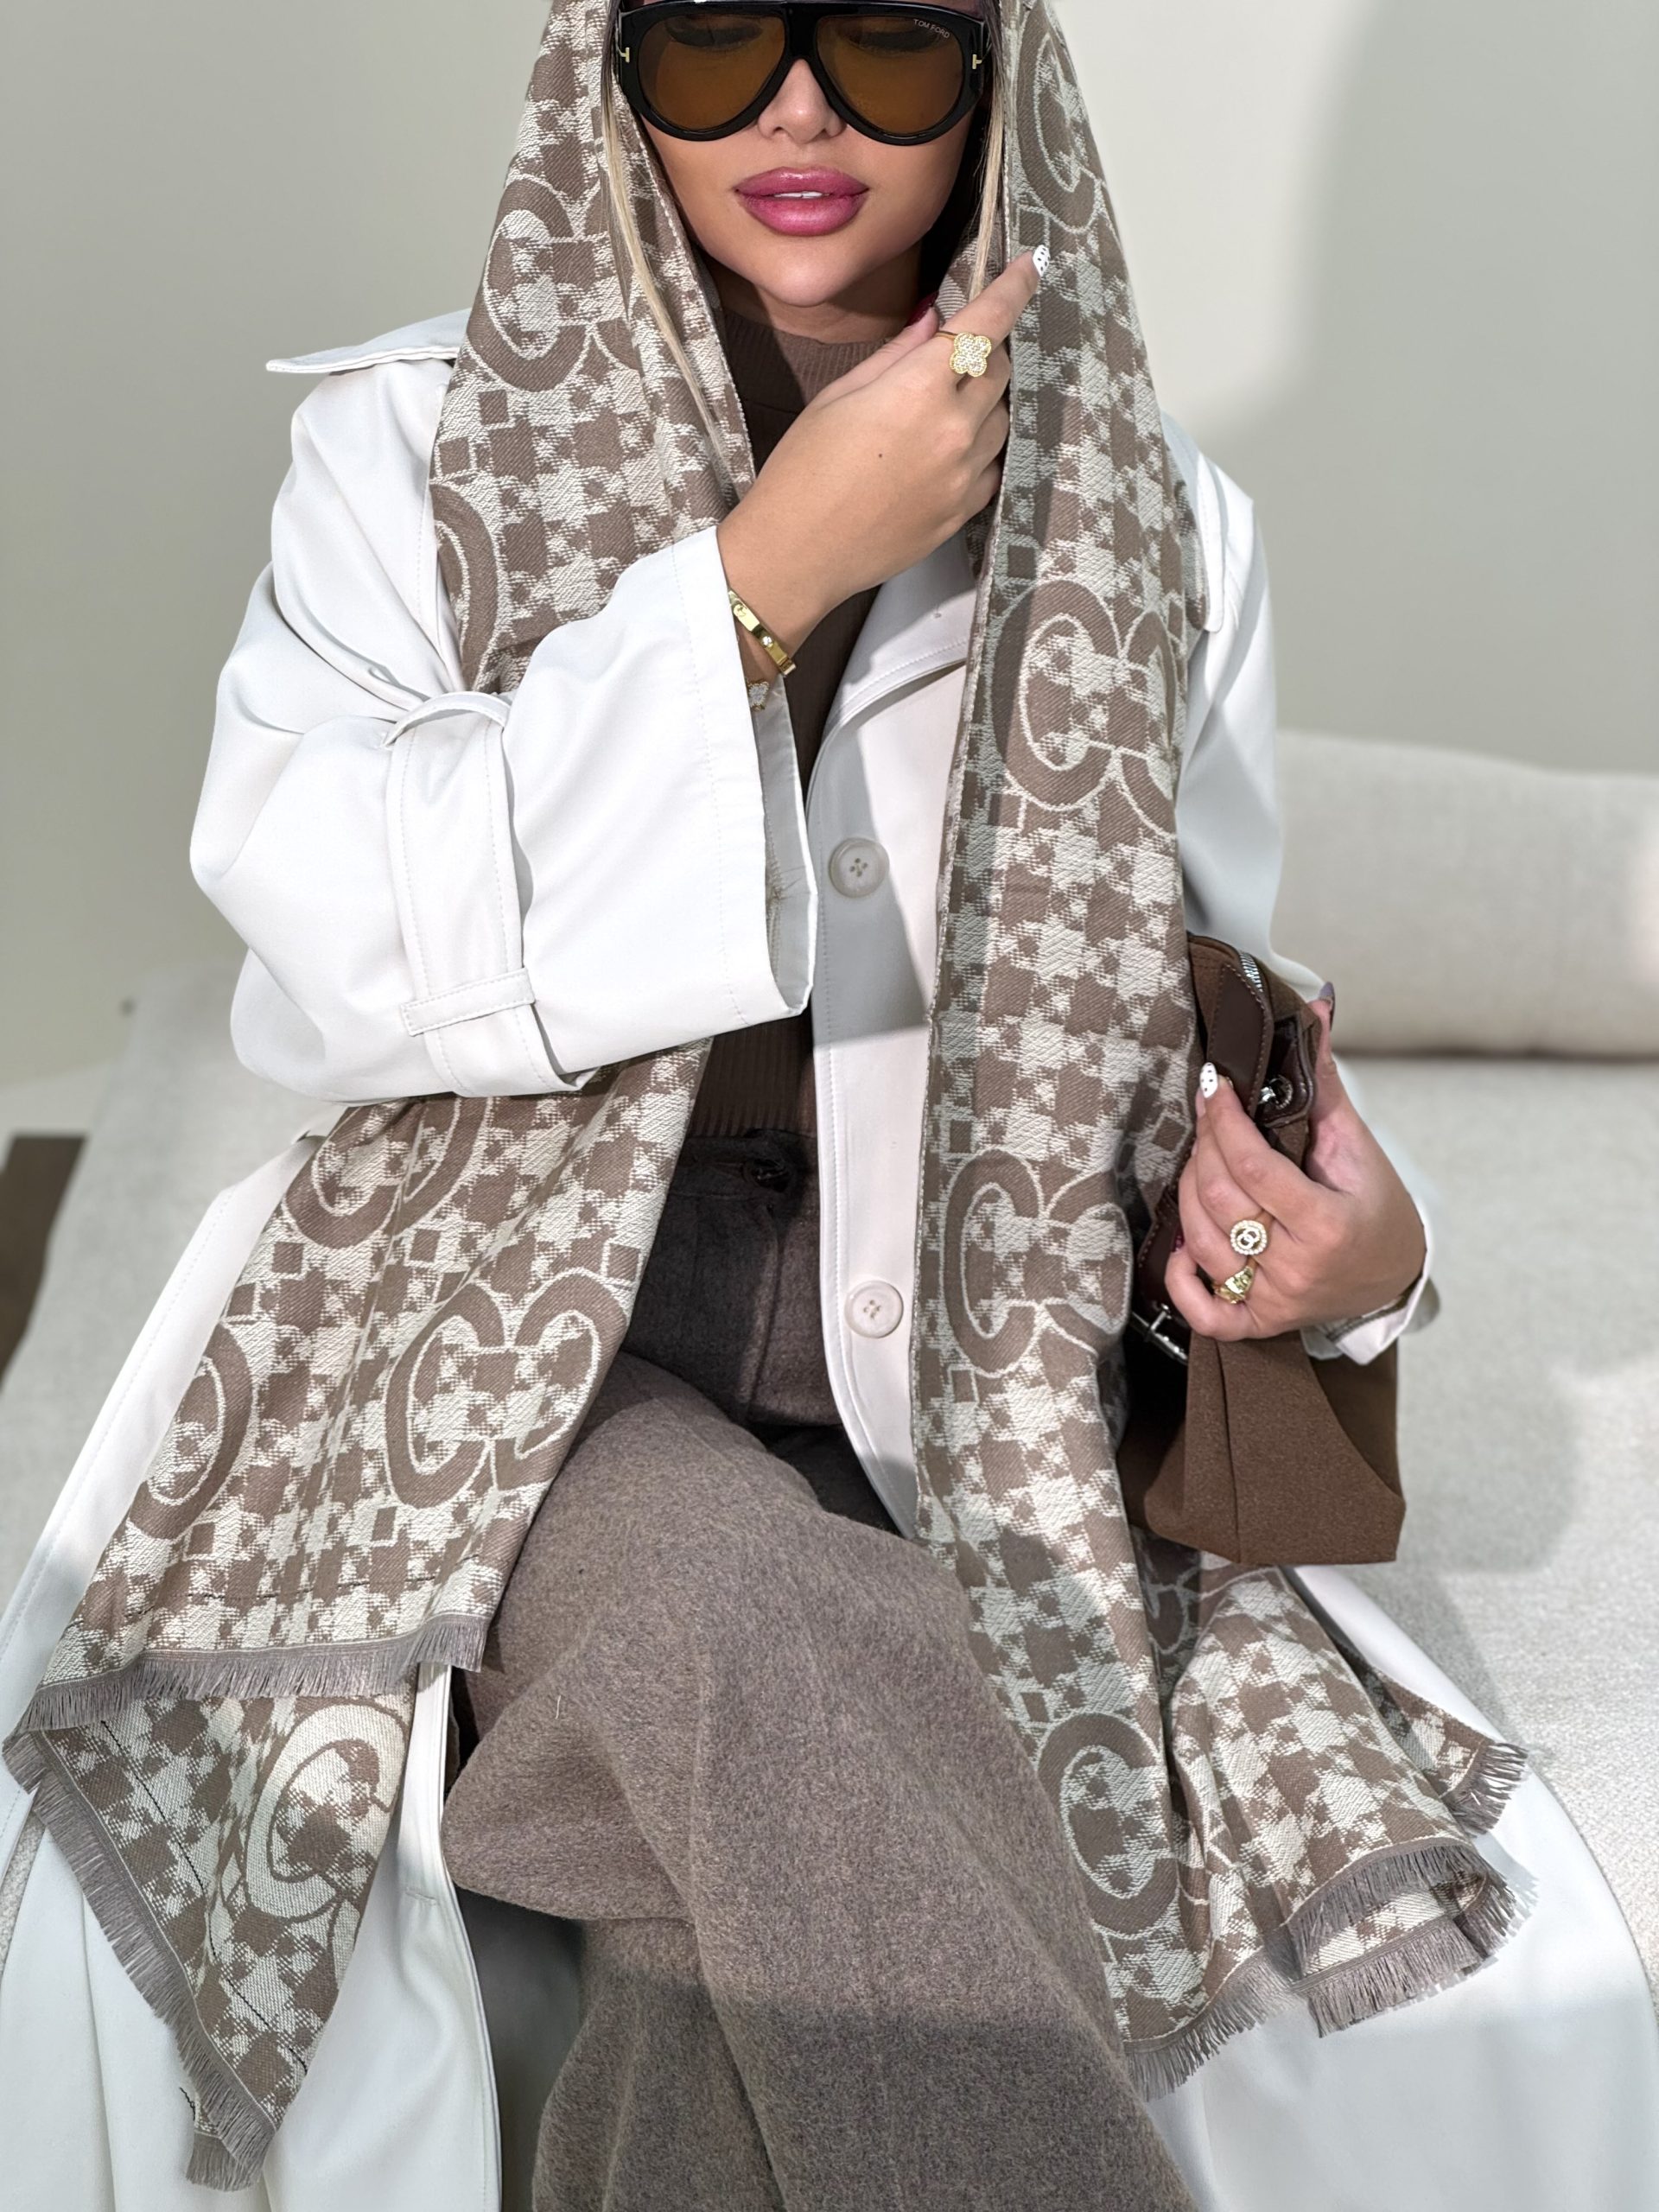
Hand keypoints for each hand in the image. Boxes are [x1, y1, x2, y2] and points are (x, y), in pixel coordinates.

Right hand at [715, 252, 1043, 680]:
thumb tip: (934, 321)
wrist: (796, 555)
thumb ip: (897, 354)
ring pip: (1002, 417)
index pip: (985, 325)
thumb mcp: (839, 397)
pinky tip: (945, 452)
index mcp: (917, 390)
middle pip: (999, 370)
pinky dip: (981, 448)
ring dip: (984, 401)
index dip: (1014, 289)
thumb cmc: (802, 470)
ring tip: (942, 410)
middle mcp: (953, 430)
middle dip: (985, 352)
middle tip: (953, 356)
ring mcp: (964, 476)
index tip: (1034, 266)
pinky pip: (993, 465)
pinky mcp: (964, 512)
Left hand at [1164, 1000, 1427, 1342]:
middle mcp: (1297, 1268)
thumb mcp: (1355, 1145)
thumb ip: (1324, 1082)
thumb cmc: (1374, 1207)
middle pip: (1219, 1199)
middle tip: (1209, 1117)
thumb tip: (1316, 1008)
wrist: (1391, 1276)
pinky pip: (1202, 1310)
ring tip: (1204, 1161)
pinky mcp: (1258, 1323)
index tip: (1217, 1088)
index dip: (1225, 1121)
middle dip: (1204, 1147)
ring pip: (1201, 1242)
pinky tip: (1186, 1244)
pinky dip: (1181, 1278)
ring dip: (1188, 1192)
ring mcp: (1274, 1301)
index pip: (1254, 1166)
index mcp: (1327, 1224)